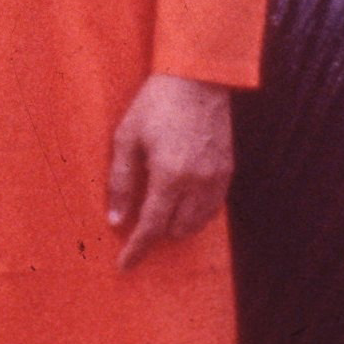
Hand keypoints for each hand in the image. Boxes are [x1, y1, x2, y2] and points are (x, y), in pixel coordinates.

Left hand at [106, 73, 233, 266]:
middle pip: (176, 230)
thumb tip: (115, 220)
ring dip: (177, 226)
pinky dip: (196, 213)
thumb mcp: (127, 138)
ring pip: (198, 224)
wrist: (196, 77)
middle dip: (156, 233)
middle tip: (139, 224)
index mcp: (170, 176)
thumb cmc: (155, 104)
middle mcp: (197, 184)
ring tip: (160, 213)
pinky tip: (183, 202)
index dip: (137, 249)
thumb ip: (121, 183)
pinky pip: (213, 208)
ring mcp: (216, 178)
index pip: (152, 227)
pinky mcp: (228, 170)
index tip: (125, 265)